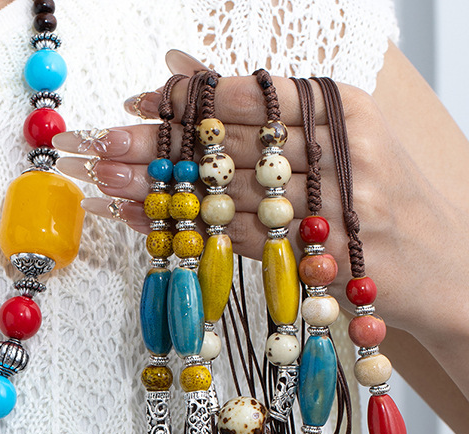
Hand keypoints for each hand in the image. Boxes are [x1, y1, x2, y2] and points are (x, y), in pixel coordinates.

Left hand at [53, 49, 448, 337]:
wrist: (446, 266)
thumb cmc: (382, 195)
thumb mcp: (339, 134)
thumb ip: (265, 104)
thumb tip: (187, 63)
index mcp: (342, 111)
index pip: (250, 94)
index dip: (189, 96)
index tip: (140, 101)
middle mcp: (336, 154)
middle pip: (227, 143)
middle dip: (157, 144)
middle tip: (102, 144)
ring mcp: (328, 209)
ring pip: (225, 193)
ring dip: (158, 190)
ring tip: (106, 183)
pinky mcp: (316, 259)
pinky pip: (234, 240)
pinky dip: (186, 232)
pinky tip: (144, 223)